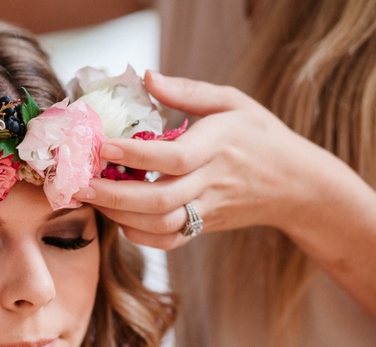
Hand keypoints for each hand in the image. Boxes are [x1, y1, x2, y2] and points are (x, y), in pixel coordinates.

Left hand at [73, 71, 331, 249]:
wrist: (295, 185)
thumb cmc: (260, 136)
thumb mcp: (233, 102)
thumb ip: (188, 91)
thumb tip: (148, 77)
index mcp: (218, 147)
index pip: (173, 157)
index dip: (135, 154)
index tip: (102, 145)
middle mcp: (211, 183)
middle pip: (159, 199)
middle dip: (113, 195)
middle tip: (80, 185)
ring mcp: (207, 209)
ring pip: (159, 225)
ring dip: (120, 216)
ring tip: (91, 198)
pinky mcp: (204, 227)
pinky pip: (169, 241)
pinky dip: (139, 235)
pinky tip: (119, 218)